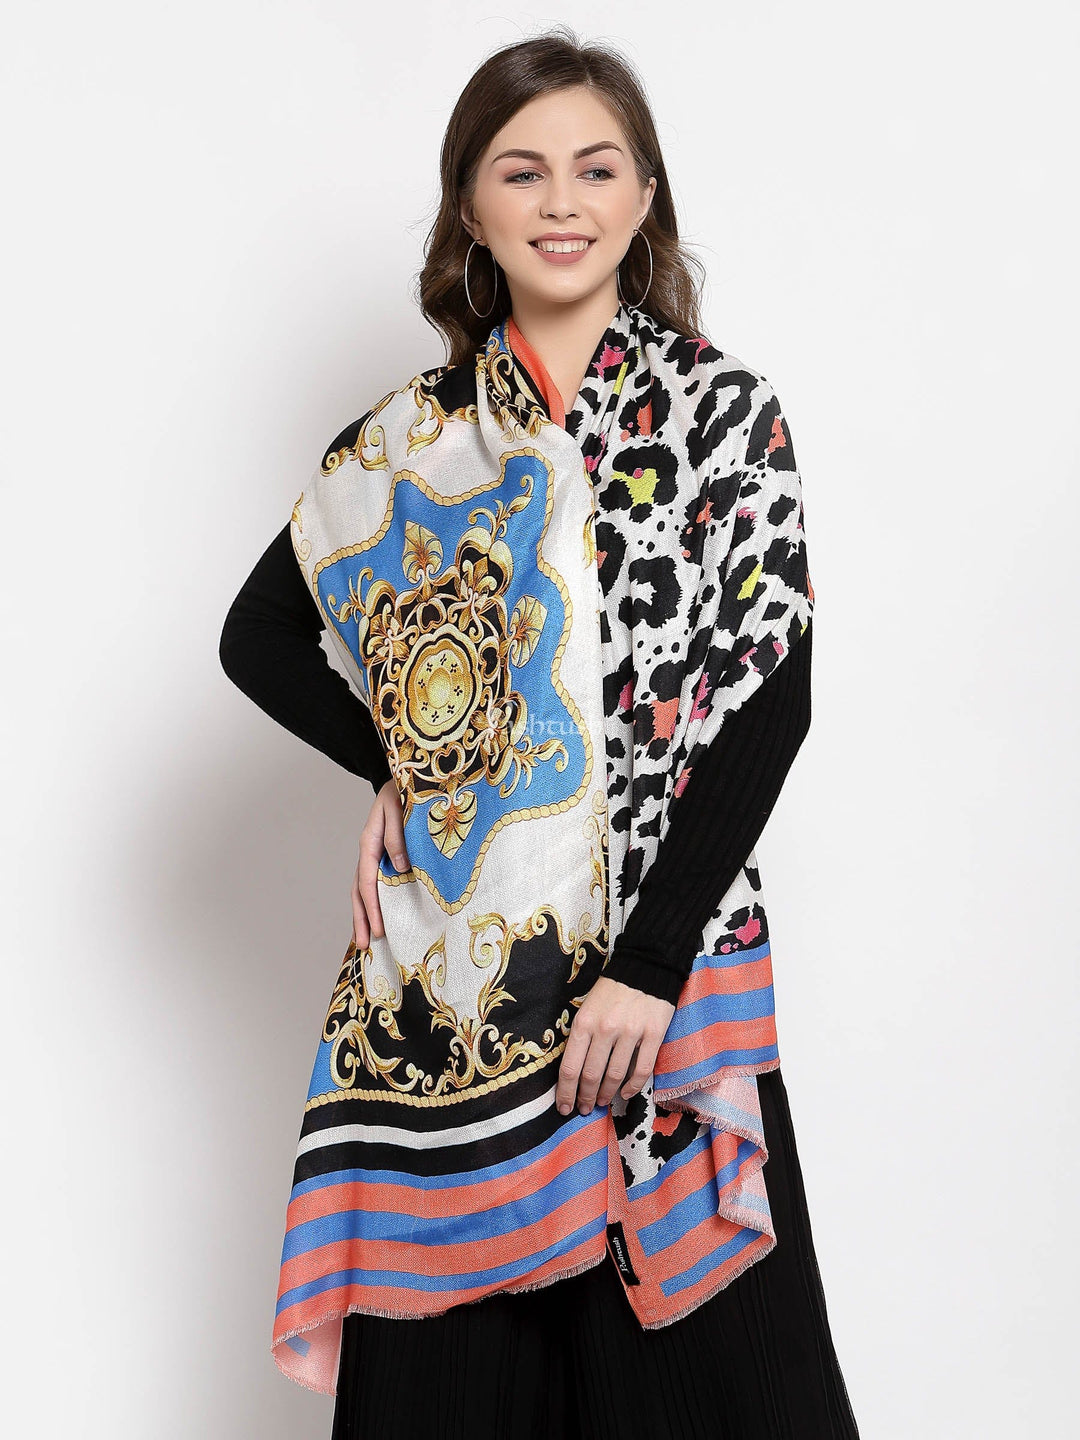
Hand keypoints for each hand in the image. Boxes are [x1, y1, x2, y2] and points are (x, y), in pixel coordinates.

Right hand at [351, 779, 409, 949]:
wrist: (403, 779)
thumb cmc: (403, 791)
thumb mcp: (399, 808)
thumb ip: (396, 836)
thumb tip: (399, 867)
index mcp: (370, 842)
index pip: (367, 881)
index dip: (372, 907)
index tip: (378, 930)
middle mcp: (370, 852)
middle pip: (360, 891)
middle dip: (362, 919)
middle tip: (364, 945)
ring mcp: (375, 856)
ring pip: (365, 890)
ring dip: (365, 915)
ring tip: (366, 940)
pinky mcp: (385, 856)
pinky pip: (377, 883)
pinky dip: (375, 902)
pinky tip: (380, 916)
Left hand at [555, 976, 674, 1116]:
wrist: (646, 966)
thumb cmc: (612, 990)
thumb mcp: (586, 1007)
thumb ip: (580, 1036)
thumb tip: (573, 1071)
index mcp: (584, 1022)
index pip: (570, 1067)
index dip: (565, 1093)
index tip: (563, 1107)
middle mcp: (605, 1029)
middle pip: (591, 1075)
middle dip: (584, 1097)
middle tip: (583, 1108)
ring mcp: (630, 1033)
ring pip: (615, 1076)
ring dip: (606, 1094)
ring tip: (601, 1102)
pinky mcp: (653, 1035)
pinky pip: (642, 1070)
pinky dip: (633, 1087)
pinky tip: (625, 1093)